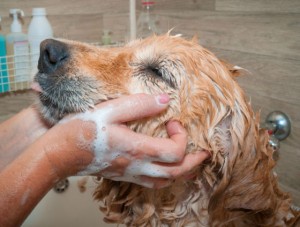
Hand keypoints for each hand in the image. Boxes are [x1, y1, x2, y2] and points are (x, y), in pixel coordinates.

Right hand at [43, 94, 208, 187]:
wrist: (61, 153)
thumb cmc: (81, 131)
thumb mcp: (110, 110)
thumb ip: (139, 105)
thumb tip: (164, 100)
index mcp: (136, 148)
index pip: (174, 152)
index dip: (182, 136)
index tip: (173, 122)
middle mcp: (137, 165)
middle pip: (176, 173)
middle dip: (194, 162)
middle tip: (204, 151)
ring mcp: (131, 173)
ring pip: (166, 182)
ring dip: (183, 172)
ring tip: (191, 161)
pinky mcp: (124, 175)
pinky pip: (152, 184)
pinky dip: (166, 178)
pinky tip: (165, 169)